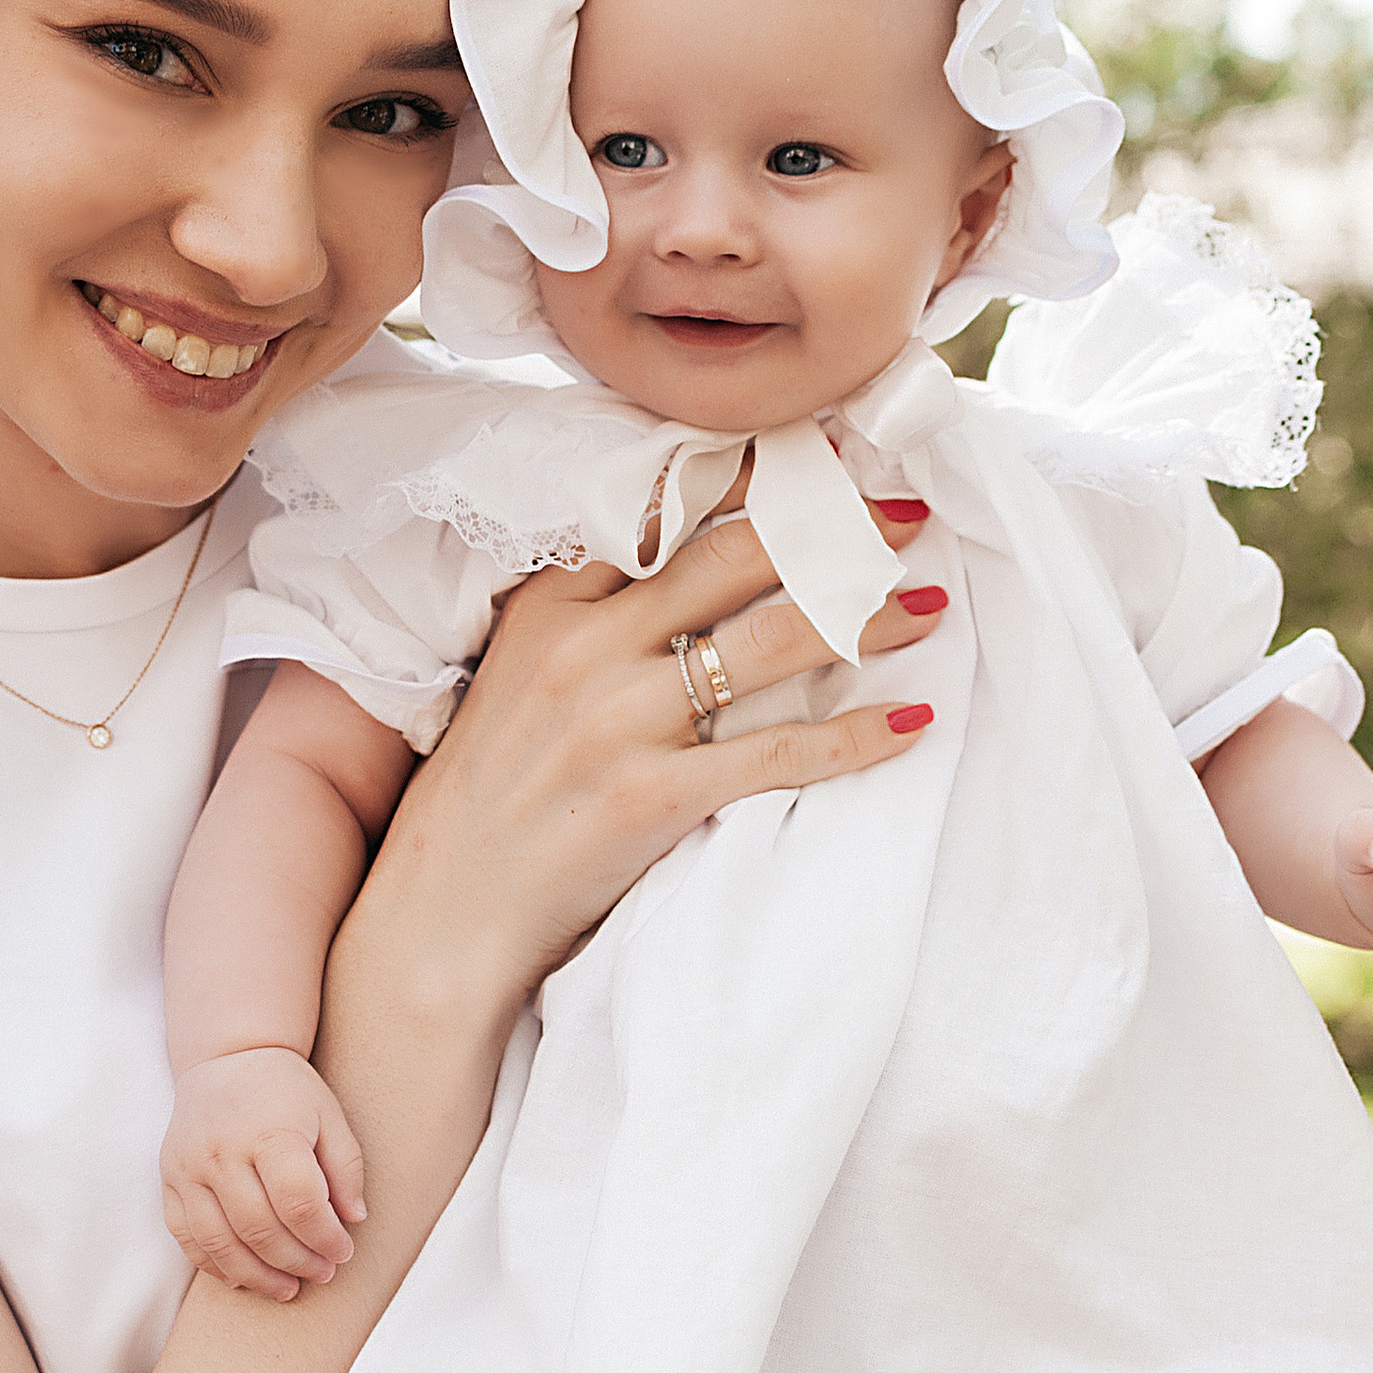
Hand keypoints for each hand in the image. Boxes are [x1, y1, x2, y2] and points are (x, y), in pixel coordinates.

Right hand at [161, 1049, 368, 1302]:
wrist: (228, 1058)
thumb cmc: (287, 1092)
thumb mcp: (330, 1116)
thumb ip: (346, 1168)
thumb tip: (353, 1220)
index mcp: (270, 1132)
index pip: (299, 1202)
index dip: (325, 1237)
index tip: (343, 1251)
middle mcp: (223, 1151)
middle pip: (260, 1228)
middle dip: (297, 1262)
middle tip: (322, 1274)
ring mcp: (189, 1167)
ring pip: (219, 1242)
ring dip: (257, 1276)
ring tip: (287, 1288)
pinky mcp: (169, 1178)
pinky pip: (186, 1236)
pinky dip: (214, 1265)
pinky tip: (243, 1277)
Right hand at [355, 498, 942, 1036]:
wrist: (443, 911)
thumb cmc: (488, 792)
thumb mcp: (517, 671)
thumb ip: (588, 610)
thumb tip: (689, 556)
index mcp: (551, 606)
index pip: (666, 511)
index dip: (758, 479)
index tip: (829, 462)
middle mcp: (586, 647)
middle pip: (736, 559)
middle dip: (835, 531)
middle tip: (905, 517)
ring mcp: (620, 721)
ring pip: (773, 642)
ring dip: (867, 618)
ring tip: (928, 604)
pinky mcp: (653, 796)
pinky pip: (780, 753)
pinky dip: (855, 736)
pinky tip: (909, 721)